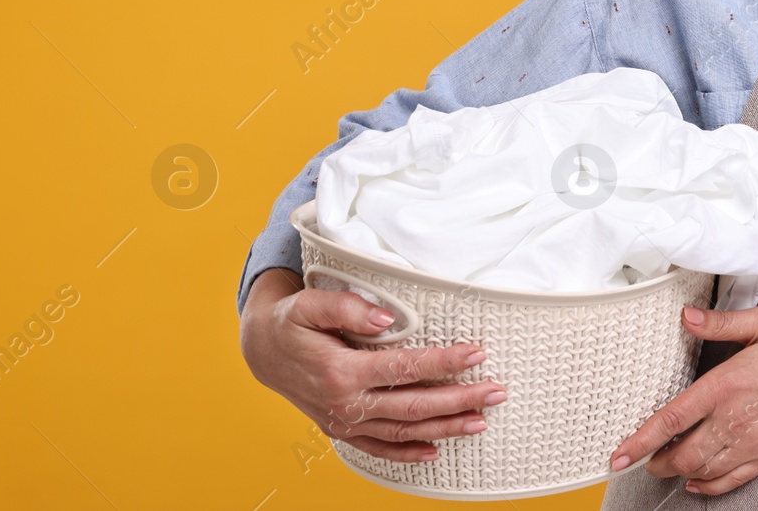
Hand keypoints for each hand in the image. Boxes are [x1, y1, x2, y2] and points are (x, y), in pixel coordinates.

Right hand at [239, 268, 506, 461]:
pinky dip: (407, 453)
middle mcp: (345, 403)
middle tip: (497, 392)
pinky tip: (434, 452)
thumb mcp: (309, 304)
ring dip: (445, 428)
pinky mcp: (342, 430)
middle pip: (413, 406)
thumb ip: (347, 307)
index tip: (477, 354)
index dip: (444, 363)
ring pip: (403, 431)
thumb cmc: (290, 322)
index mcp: (341, 371)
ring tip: (480, 421)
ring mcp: (344, 421)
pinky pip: (379, 447)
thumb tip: (385, 319)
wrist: (261, 351)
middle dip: (460, 400)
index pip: (405, 368)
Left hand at [607, 305, 757, 494]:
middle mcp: (736, 420)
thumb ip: (722, 322)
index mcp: (728, 384)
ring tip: (666, 465)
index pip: (673, 419)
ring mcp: (753, 442)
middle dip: (656, 461)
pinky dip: (710, 485)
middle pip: (683, 455)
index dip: (642, 440)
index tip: (619, 454)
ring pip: (704, 471)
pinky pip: (732, 480)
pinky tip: (699, 482)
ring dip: (680, 471)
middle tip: (641, 459)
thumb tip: (688, 316)